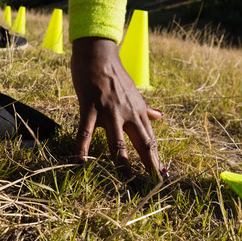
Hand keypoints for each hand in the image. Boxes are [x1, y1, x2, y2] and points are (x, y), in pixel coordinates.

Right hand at [71, 37, 162, 177]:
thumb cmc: (115, 73)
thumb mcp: (134, 92)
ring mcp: (110, 112)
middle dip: (148, 166)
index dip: (156, 158)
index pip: (151, 139)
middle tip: (153, 186)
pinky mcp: (90, 108)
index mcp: (139, 111)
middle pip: (142, 144)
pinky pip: (86, 132)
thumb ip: (146, 108)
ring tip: (125, 183)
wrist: (98, 54)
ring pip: (118, 144)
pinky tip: (80, 162)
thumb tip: (160, 116)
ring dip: (122, 165)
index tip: (161, 176)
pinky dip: (83, 148)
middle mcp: (128, 113)